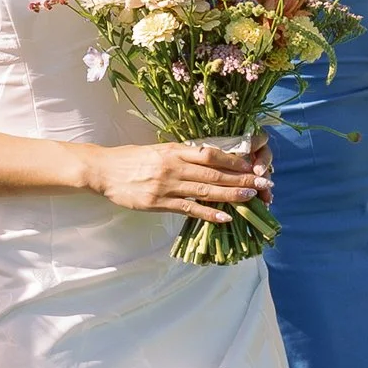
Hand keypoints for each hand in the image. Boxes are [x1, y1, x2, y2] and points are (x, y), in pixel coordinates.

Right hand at [91, 137, 272, 218]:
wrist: (103, 170)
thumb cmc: (131, 159)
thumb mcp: (158, 150)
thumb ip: (182, 155)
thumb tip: (208, 158)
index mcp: (175, 151)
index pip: (211, 154)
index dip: (234, 160)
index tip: (253, 164)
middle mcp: (173, 166)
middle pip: (213, 173)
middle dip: (241, 178)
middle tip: (263, 183)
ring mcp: (166, 185)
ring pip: (204, 190)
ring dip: (230, 194)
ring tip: (251, 198)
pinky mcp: (158, 203)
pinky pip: (188, 209)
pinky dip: (208, 213)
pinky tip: (224, 218)